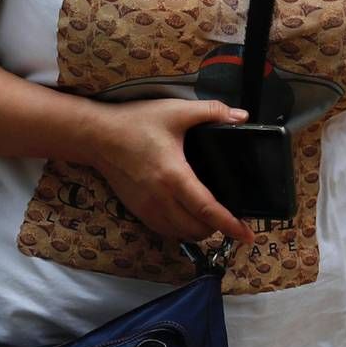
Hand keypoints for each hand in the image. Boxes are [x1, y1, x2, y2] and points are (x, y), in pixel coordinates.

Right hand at [89, 99, 255, 244]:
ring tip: (209, 217)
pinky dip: (180, 229)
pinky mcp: (138, 209)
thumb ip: (211, 111)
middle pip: (197, 229)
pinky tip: (185, 217)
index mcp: (173, 175)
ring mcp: (147, 207)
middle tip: (229, 216)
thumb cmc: (134, 122)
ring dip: (199, 230)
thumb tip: (240, 116)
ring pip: (181, 234)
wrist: (97, 136)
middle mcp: (160, 198)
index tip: (249, 235)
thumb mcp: (174, 111)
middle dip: (218, 228)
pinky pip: (165, 230)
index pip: (208, 209)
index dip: (231, 225)